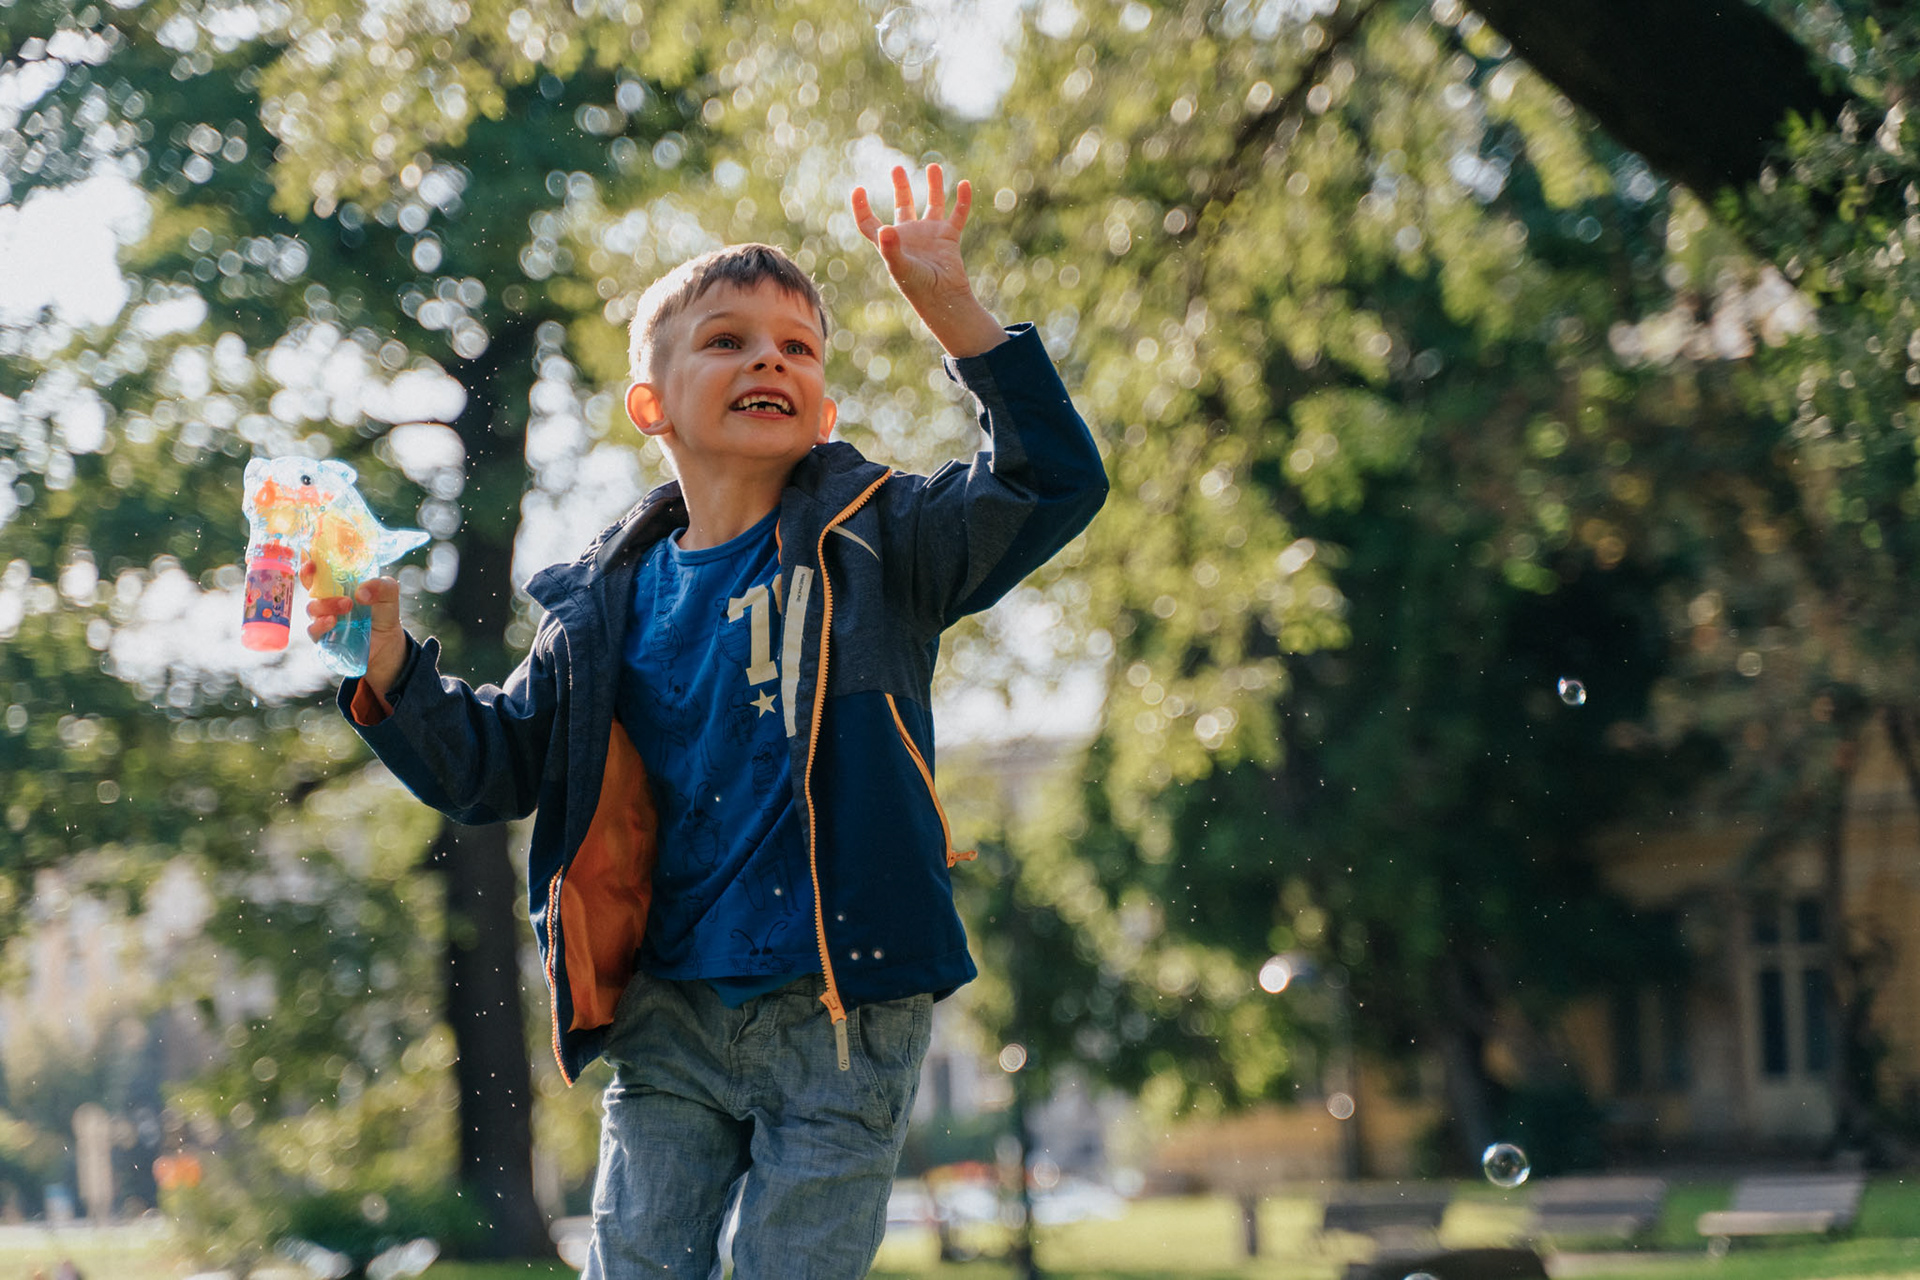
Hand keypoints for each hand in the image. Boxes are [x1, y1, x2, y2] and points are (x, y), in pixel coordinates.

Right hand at [302, 562, 406, 694]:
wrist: (387, 642)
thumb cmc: (383, 611)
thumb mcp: (389, 593)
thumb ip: (380, 586)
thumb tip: (361, 592)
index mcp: (339, 583)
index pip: (319, 569)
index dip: (310, 562)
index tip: (311, 560)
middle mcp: (327, 598)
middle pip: (308, 585)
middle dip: (308, 576)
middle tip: (319, 571)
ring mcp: (323, 617)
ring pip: (313, 608)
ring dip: (327, 604)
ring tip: (347, 605)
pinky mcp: (323, 637)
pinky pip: (314, 630)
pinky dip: (320, 625)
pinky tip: (332, 621)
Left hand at [852, 163, 1005, 357]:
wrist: (943, 299)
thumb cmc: (917, 287)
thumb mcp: (901, 267)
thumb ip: (891, 248)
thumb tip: (885, 228)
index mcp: (890, 243)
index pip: (869, 223)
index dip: (861, 208)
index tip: (858, 189)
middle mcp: (909, 235)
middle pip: (903, 205)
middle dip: (900, 187)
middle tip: (897, 168)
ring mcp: (930, 234)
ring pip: (932, 204)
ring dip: (933, 186)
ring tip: (933, 166)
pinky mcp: (949, 237)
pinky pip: (957, 215)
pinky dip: (962, 200)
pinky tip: (965, 184)